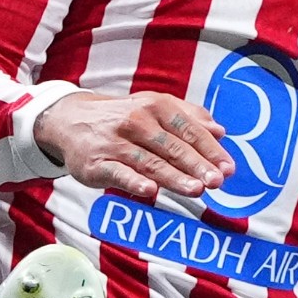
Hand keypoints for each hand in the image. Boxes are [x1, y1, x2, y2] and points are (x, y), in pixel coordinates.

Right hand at [36, 89, 224, 203]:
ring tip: (196, 190)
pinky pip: (118, 173)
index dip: (210, 150)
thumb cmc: (120, 118)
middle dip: (197, 165)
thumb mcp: (153, 107)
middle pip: (172, 147)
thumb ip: (188, 118)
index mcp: (155, 106)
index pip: (188, 130)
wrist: (70, 120)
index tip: (228, 168)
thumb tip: (220, 131)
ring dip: (174, 177)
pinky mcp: (96, 163)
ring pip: (150, 162)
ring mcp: (115, 143)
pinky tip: (150, 191)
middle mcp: (136, 121)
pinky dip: (134, 182)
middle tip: (216, 181)